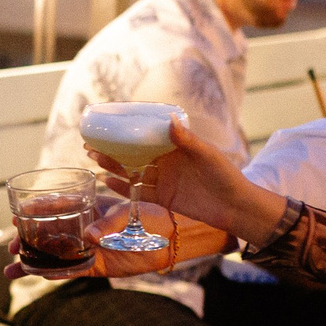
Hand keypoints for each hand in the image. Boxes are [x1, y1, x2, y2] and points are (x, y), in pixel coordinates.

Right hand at [88, 114, 284, 244]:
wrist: (235, 206)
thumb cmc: (225, 175)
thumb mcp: (207, 154)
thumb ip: (187, 139)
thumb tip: (169, 118)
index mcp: (175, 147)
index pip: (146, 135)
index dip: (127, 131)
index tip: (108, 125)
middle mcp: (165, 162)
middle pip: (133, 154)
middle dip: (112, 150)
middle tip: (90, 144)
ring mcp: (163, 181)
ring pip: (131, 173)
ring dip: (112, 167)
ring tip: (93, 158)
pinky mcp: (162, 199)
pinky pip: (138, 193)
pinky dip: (122, 188)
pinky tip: (106, 181)